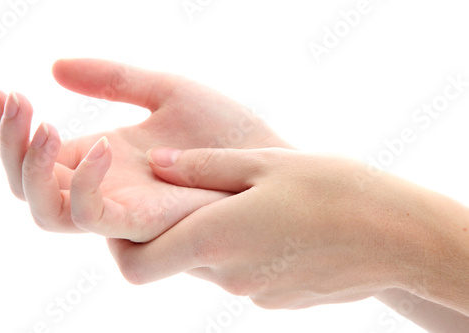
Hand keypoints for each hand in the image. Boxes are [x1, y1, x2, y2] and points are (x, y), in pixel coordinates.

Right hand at [0, 59, 290, 240]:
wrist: (268, 159)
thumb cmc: (227, 131)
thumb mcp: (165, 90)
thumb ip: (113, 79)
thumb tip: (53, 67)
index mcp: (103, 160)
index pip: (36, 156)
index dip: (7, 128)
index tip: (4, 89)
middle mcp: (104, 189)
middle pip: (27, 186)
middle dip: (8, 144)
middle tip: (12, 99)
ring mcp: (121, 211)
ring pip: (45, 211)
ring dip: (29, 167)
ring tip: (44, 120)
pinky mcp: (143, 225)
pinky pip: (90, 216)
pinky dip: (81, 184)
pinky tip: (103, 145)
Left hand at [107, 147, 459, 309]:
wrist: (397, 238)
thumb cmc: (335, 191)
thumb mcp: (265, 164)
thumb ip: (202, 167)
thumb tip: (157, 164)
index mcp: (215, 237)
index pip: (136, 264)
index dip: (118, 244)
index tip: (126, 213)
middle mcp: (227, 275)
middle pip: (172, 261)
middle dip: (169, 231)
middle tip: (191, 194)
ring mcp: (253, 292)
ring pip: (209, 264)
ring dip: (211, 235)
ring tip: (244, 202)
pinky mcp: (276, 298)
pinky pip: (241, 272)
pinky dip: (241, 249)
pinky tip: (273, 224)